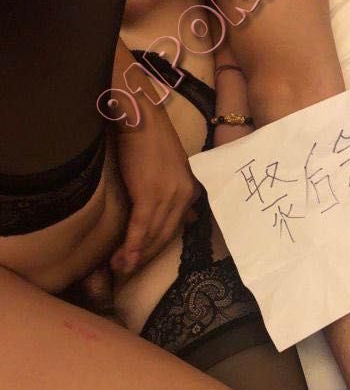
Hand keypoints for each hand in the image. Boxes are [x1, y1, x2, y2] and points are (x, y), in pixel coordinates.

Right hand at [110, 104, 198, 276]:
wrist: (141, 119)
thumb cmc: (150, 139)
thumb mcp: (174, 169)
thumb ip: (179, 193)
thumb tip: (190, 218)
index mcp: (189, 191)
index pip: (175, 226)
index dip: (158, 245)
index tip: (143, 259)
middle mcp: (182, 196)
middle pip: (165, 236)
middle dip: (146, 256)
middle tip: (128, 270)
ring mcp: (167, 196)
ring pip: (152, 235)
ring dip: (135, 255)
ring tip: (120, 268)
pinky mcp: (149, 195)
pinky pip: (140, 227)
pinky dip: (131, 245)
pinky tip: (123, 258)